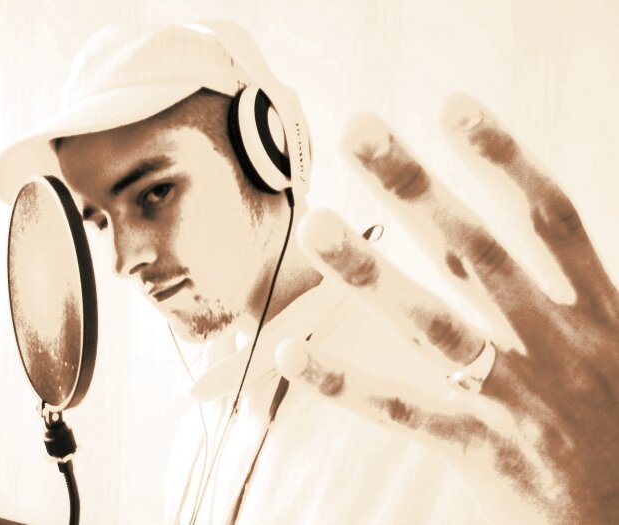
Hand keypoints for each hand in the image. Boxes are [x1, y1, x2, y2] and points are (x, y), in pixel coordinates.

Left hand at [275, 94, 618, 523]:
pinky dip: (345, 383)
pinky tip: (291, 353)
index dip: (505, 158)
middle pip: (475, 252)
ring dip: (371, 274)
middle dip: (416, 188)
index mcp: (598, 312)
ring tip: (317, 226)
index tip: (452, 108)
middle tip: (361, 132)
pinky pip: (403, 412)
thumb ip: (575, 285)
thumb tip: (536, 223)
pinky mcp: (481, 450)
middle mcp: (555, 345)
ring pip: (433, 326)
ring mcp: (516, 399)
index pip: (550, 217)